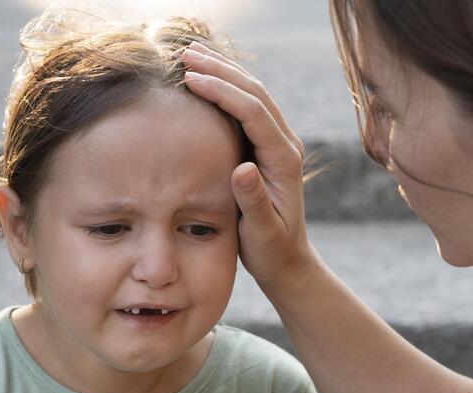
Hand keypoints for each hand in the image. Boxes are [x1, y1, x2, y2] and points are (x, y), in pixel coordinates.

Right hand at [181, 43, 320, 297]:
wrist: (287, 260)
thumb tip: (242, 168)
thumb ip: (253, 200)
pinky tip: (204, 77)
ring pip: (253, 94)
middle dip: (220, 70)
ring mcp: (277, 143)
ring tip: (191, 53)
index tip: (191, 79)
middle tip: (185, 53)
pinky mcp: (266, 147)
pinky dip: (226, 87)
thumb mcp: (262, 231)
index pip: (253, 112)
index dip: (222, 91)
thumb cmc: (271, 249)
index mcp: (284, 160)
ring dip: (223, 71)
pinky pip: (247, 107)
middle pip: (255, 93)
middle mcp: (285, 145)